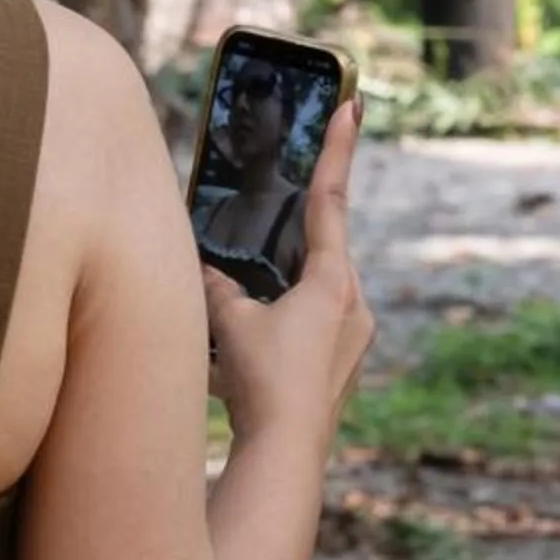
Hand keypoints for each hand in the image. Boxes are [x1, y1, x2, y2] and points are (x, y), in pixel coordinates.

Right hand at [203, 95, 372, 442]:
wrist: (286, 454)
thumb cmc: (264, 381)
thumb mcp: (231, 323)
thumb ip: (218, 288)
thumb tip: (204, 273)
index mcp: (334, 282)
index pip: (331, 200)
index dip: (339, 150)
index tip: (353, 105)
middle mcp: (355, 307)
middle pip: (326, 251)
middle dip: (301, 232)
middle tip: (286, 203)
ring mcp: (353, 342)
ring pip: (320, 292)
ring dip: (290, 285)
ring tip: (257, 294)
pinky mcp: (341, 371)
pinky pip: (316, 327)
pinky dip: (290, 320)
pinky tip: (260, 343)